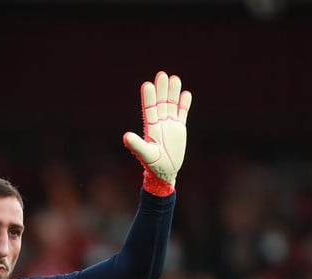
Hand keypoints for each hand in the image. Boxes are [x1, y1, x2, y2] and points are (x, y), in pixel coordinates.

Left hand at [123, 71, 191, 194]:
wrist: (165, 171)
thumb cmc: (153, 164)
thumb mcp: (145, 153)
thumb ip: (136, 144)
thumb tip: (125, 136)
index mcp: (150, 127)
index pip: (149, 109)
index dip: (149, 97)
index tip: (148, 85)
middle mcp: (159, 122)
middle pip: (161, 102)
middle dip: (162, 89)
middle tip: (162, 75)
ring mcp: (170, 124)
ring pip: (172, 105)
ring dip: (173, 93)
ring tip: (175, 79)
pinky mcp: (180, 128)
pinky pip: (182, 113)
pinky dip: (184, 104)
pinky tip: (186, 94)